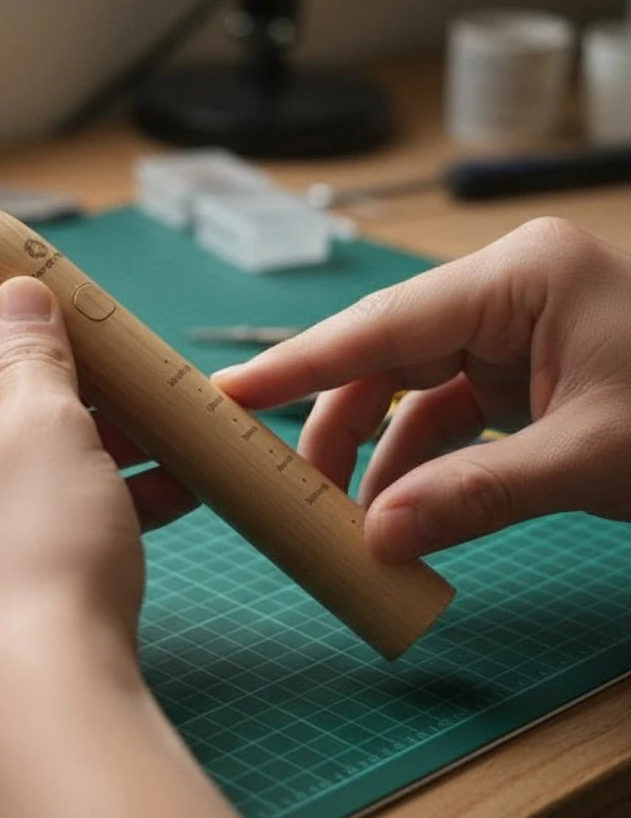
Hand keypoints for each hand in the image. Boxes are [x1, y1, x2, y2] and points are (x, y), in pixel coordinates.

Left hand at [0, 278, 252, 817]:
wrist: (37, 703)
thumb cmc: (33, 542)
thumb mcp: (46, 423)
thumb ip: (31, 350)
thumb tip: (18, 297)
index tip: (44, 294)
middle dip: (47, 383)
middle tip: (109, 368)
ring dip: (72, 444)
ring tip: (150, 432)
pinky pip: (3, 524)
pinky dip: (65, 502)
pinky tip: (156, 494)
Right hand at [215, 218, 630, 562]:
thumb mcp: (591, 457)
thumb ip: (478, 493)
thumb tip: (379, 539)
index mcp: (516, 278)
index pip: (381, 323)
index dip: (296, 362)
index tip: (226, 393)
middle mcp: (503, 291)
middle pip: (386, 354)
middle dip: (337, 423)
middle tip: (287, 485)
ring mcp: (513, 328)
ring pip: (411, 385)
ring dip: (376, 450)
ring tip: (344, 515)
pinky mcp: (524, 368)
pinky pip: (450, 409)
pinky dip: (422, 458)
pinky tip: (399, 506)